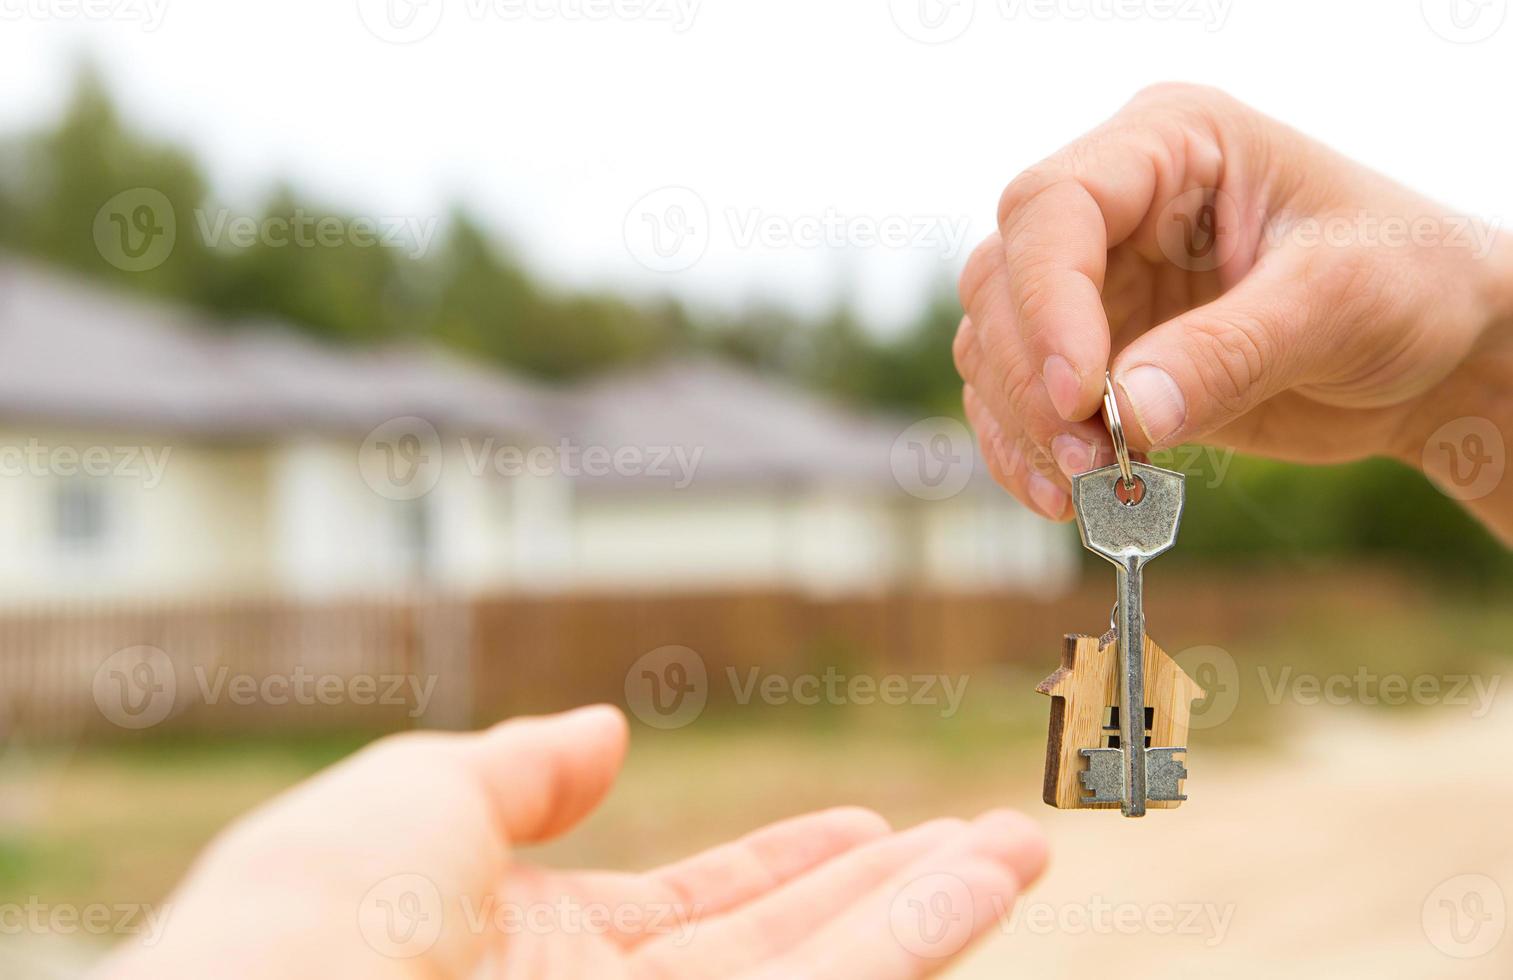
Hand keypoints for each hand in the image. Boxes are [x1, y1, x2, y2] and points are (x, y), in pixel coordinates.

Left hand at [97, 705, 1047, 978]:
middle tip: (979, 839)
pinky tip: (984, 882)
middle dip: (884, 890)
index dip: (781, 863)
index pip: (692, 908)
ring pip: (829, 978)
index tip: (856, 820)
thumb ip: (518, 771)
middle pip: (784, 949)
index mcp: (535, 947)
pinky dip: (916, 941)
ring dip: (933, 914)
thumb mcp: (410, 803)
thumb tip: (604, 735)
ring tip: (1019, 850)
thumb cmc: (297, 926)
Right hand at [955, 83, 1512, 539]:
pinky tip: (1065, 497)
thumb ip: (1229, 353)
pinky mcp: (1097, 351)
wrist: (1435, 349)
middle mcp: (1116, 205)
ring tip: (1086, 487)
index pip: (1055, 208)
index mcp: (1172, 143)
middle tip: (1084, 460)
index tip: (1080, 396)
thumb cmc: (1410, 284)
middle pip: (1003, 279)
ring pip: (994, 343)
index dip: (1046, 302)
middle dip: (1030, 379)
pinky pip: (1019, 398)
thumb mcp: (1336, 305)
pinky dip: (1025, 451)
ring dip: (1021, 424)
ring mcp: (1098, 279)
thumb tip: (1123, 414)